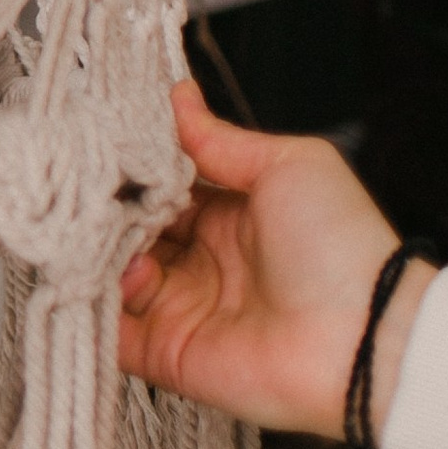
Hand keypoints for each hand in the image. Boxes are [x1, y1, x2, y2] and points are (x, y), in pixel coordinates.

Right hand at [118, 80, 429, 440]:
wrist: (364, 337)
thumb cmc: (339, 242)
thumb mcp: (288, 165)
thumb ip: (219, 139)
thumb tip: (176, 94)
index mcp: (226, 218)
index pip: (157, 188)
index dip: (128, 169)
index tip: (97, 145)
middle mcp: (198, 262)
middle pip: (127, 230)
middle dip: (103, 209)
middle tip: (83, 187)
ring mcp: (179, 309)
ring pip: (110, 275)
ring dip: (96, 251)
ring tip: (104, 232)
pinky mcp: (166, 355)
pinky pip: (111, 333)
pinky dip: (91, 306)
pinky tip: (97, 273)